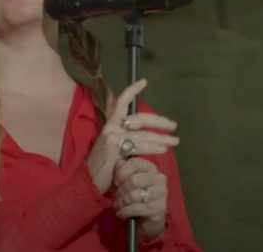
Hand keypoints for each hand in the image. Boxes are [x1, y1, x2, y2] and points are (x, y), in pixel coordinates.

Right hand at [85, 79, 177, 193]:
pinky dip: (154, 147)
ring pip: (144, 134)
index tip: (144, 81)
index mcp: (109, 124)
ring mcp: (113, 137)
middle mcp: (111, 127)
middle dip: (159, 121)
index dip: (132, 90)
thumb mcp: (114, 147)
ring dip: (162, 138)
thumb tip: (146, 137)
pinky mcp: (116, 148)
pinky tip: (163, 150)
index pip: (121, 102)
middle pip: (140, 118)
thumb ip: (127, 139)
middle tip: (173, 125)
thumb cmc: (102, 166)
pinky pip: (140, 146)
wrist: (87, 181)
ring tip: (174, 141)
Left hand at [113, 158, 167, 238]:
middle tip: (116, 196)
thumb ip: (122, 170)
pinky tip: (120, 213)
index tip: (115, 182)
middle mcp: (159, 178)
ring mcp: (161, 194)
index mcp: (151, 168)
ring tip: (117, 205)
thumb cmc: (134, 196)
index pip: (134, 163)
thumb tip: (118, 162)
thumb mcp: (125, 181)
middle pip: (133, 180)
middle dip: (121, 190)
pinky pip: (136, 208)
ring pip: (134, 195)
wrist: (146, 219)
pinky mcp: (160, 209)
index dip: (121, 172)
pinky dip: (125, 211)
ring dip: (121, 202)